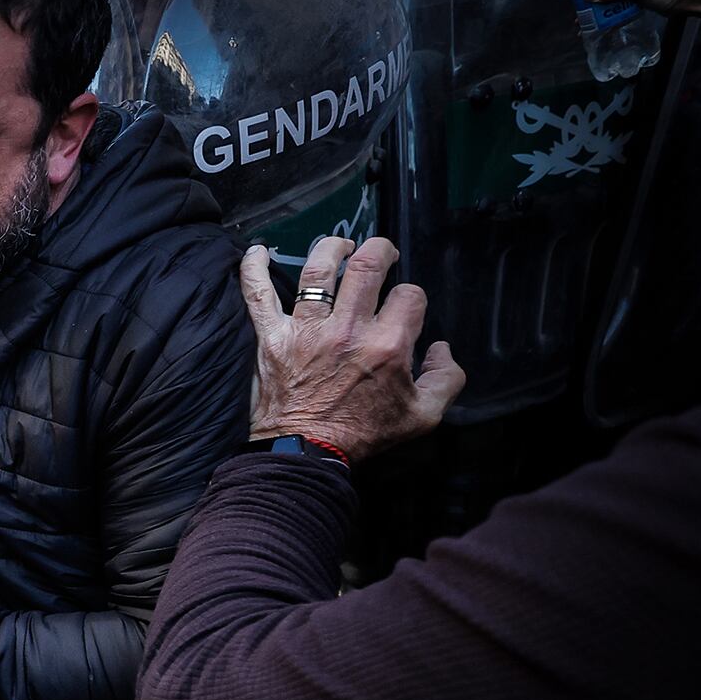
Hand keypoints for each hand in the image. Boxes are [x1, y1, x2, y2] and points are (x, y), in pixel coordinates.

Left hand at [241, 237, 466, 460]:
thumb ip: (447, 379)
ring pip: (318, 272)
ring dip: (331, 248)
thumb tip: (443, 348)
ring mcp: (306, 330)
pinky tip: (256, 251)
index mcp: (387, 345)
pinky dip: (253, 269)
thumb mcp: (423, 416)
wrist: (305, 453)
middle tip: (382, 253)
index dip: (412, 297)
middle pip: (367, 267)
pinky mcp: (272, 337)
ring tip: (341, 246)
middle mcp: (348, 330)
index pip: (409, 296)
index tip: (405, 308)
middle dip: (380, 250)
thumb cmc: (363, 436)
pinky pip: (257, 295)